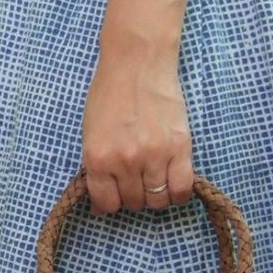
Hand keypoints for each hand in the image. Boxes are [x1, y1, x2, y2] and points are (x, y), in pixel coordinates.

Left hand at [81, 41, 194, 214]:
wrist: (137, 63)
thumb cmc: (110, 96)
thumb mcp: (91, 134)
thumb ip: (96, 171)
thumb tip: (99, 208)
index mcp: (98, 158)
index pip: (107, 203)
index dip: (111, 203)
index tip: (116, 193)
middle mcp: (125, 161)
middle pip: (133, 203)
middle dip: (134, 196)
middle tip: (136, 179)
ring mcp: (154, 155)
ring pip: (157, 200)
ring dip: (155, 195)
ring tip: (154, 178)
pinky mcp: (179, 147)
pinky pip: (181, 189)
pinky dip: (177, 194)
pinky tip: (172, 184)